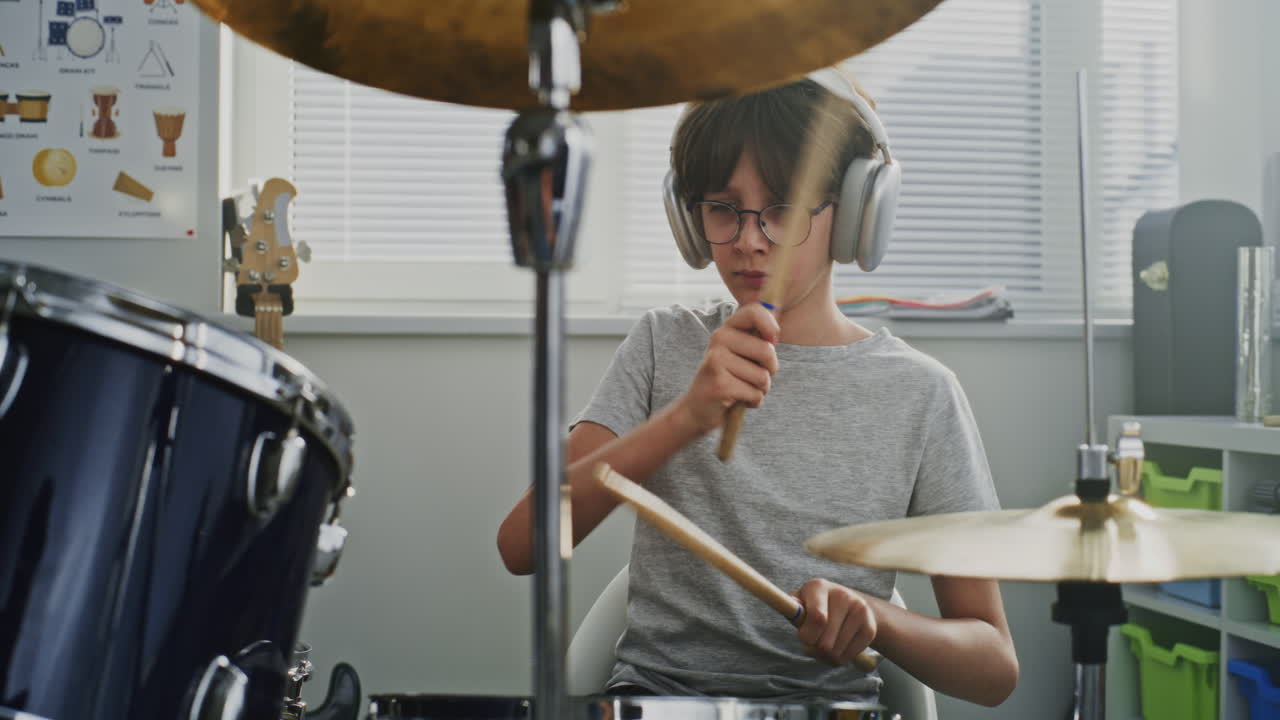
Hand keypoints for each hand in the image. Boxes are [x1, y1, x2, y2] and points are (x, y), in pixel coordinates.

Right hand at [675, 303, 779, 432]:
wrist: (698, 408)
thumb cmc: (728, 379)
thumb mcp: (741, 355)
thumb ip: (759, 339)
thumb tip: (776, 329)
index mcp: (726, 329)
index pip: (754, 311)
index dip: (771, 326)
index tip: (772, 340)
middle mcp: (718, 340)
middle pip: (767, 351)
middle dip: (770, 370)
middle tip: (755, 376)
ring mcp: (716, 361)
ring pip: (763, 377)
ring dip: (760, 389)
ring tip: (743, 389)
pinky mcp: (719, 384)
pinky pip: (755, 394)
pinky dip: (753, 402)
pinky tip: (737, 400)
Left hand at [796, 579, 877, 666]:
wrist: (847, 606)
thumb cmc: (813, 608)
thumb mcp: (800, 606)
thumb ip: (793, 610)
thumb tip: (794, 605)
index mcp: (819, 587)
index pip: (817, 618)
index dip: (807, 636)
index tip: (803, 639)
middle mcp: (842, 595)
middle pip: (825, 642)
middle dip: (814, 649)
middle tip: (812, 643)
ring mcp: (859, 611)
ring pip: (836, 653)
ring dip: (825, 656)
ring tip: (824, 644)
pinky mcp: (869, 628)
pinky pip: (848, 657)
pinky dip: (839, 659)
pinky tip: (837, 646)